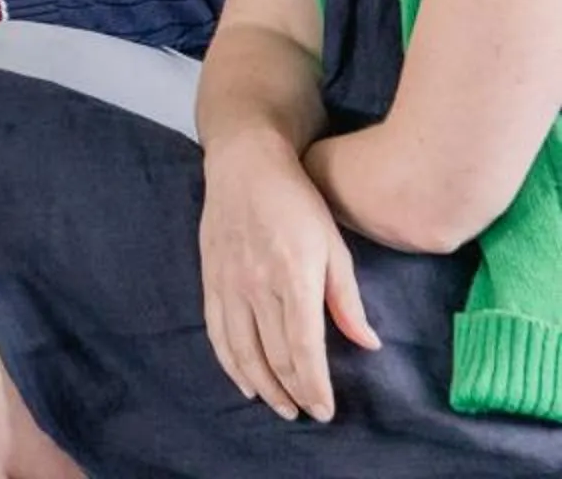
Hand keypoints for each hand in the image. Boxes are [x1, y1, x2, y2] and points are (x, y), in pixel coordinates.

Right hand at [200, 131, 379, 420]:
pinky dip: (229, 362)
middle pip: (272, 355)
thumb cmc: (297, 202)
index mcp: (292, 277)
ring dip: (261, 385)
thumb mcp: (334, 245)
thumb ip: (347, 298)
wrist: (244, 164)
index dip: (314, 385)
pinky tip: (244, 381)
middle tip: (308, 413)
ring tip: (280, 406)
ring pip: (241, 350)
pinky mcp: (210, 278)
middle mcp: (256, 285)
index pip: (302, 348)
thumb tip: (367, 343)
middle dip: (292, 392)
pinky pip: (216, 331)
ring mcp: (228, 283)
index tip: (325, 410)